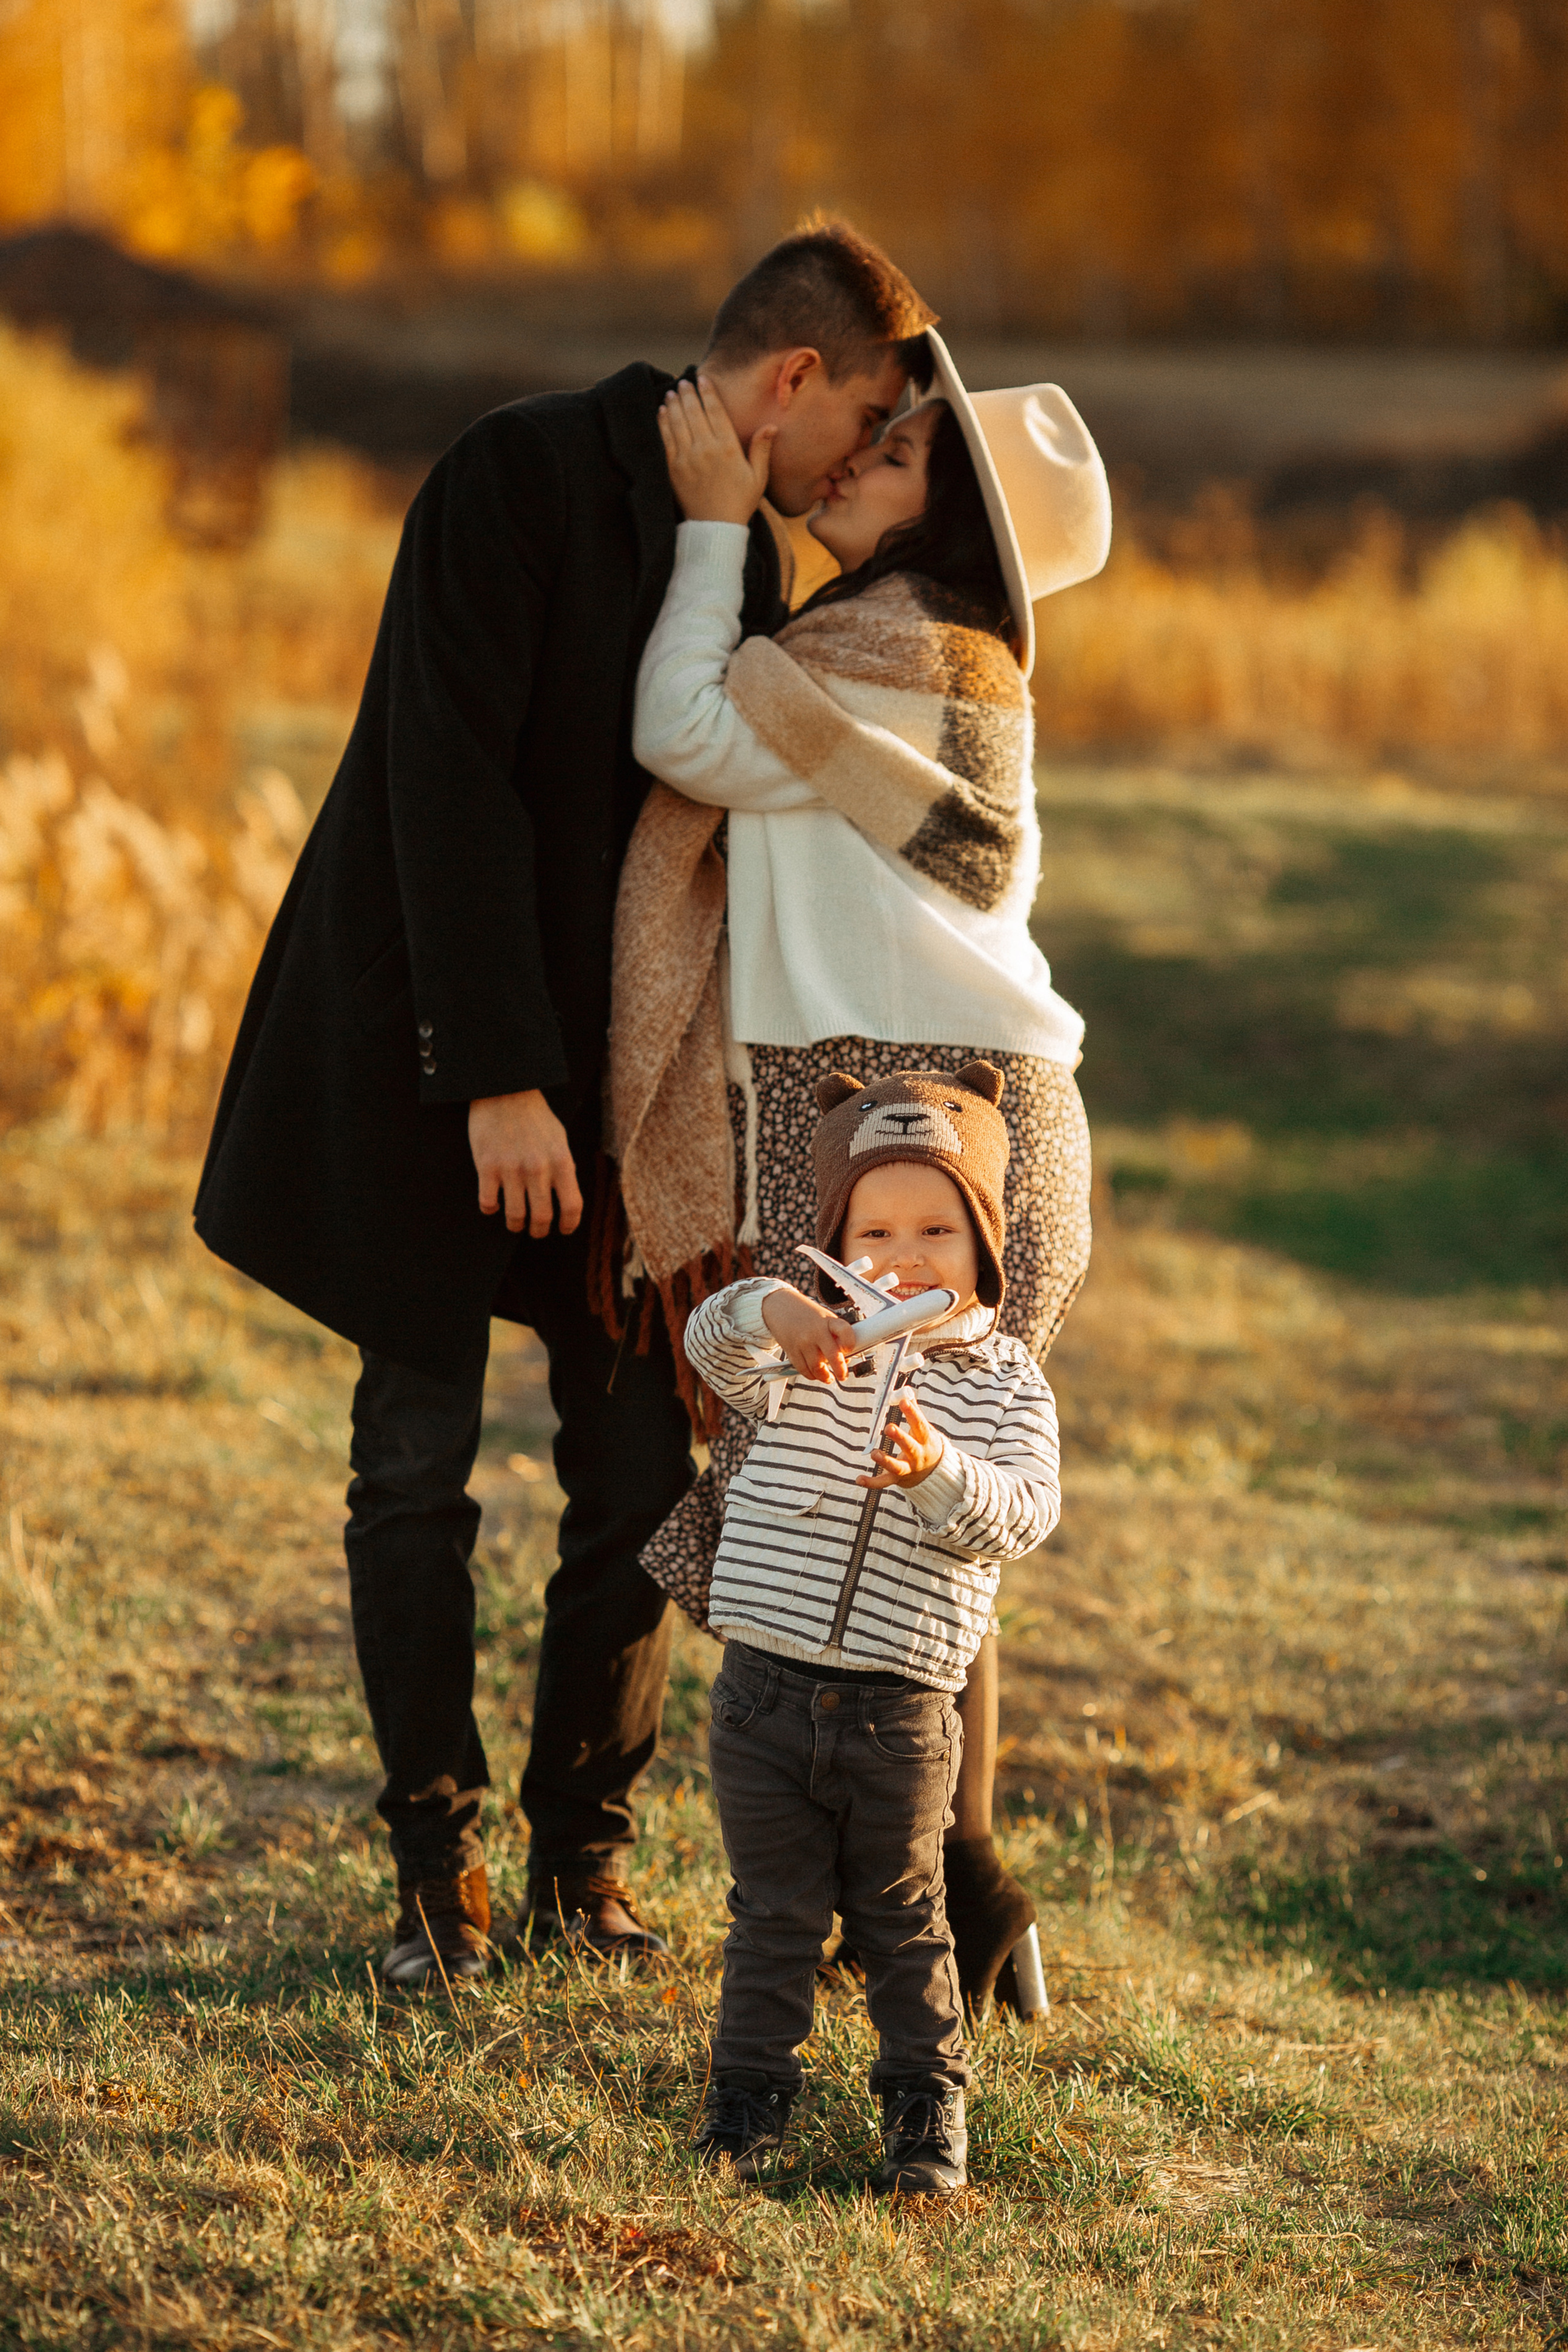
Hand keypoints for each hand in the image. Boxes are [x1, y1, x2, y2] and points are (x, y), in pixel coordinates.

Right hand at [468, 1089, 581, 1237]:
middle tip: (535, 1230)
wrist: (504, 1090)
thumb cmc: (534, 1115)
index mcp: (561, 1161)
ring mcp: (511, 1169)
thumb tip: (565, 1196)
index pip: (572, 1206)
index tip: (563, 1230)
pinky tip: (493, 1204)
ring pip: (515, 1216)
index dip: (569, 1225)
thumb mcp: (559, 1139)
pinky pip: (488, 1203)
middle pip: (542, 1217)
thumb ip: (563, 1167)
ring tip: (515, 1222)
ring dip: (515, 1224)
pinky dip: (490, 1209)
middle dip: (539, 1230)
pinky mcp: (487, 1166)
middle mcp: (538, 1168)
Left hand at [658, 375, 775, 524]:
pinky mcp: (673, 469)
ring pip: (677, 422)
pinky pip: (666, 439)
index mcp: (727, 448)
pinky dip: (663, 423)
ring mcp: (687, 459)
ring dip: (673, 404)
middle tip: (684, 383)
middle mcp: (705, 449)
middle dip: (688, 394)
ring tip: (672, 392)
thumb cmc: (740, 502)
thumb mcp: (758, 477)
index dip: (707, 392)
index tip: (702, 379)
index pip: (715, 411)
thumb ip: (761, 449)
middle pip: (694, 412)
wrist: (716, 528)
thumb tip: (771, 426)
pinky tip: (662, 412)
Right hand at [760, 1285, 856, 1382]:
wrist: (780, 1307)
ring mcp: (803, 1342)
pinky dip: (811, 1375)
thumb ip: (835, 1334)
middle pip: (833, 1356)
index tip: (851, 1350)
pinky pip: (803, 1369)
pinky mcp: (791, 1351)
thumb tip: (845, 1356)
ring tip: (829, 1377)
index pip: (845, 1331)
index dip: (850, 1343)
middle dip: (840, 1370)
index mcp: (828, 1321)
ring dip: (825, 1376)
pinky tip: (815, 1374)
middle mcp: (816, 1332)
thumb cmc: (806, 1314)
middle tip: (843, 1376)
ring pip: (817, 1368)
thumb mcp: (825, 1317)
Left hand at [858, 1391, 944, 1491]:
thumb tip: (907, 1392)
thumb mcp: (925, 1430)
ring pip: (897, 1467)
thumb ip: (914, 1413)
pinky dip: (871, 1482)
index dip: (913, 1413)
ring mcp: (908, 1469)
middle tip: (889, 1427)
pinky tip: (859, 1479)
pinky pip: (884, 1482)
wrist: (934, 1474)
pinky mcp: (897, 1479)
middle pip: (910, 1447)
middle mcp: (918, 1456)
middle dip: (900, 1438)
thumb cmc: (926, 1445)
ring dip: (886, 1461)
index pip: (920, 1425)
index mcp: (926, 1440)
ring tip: (874, 1454)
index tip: (904, 1401)